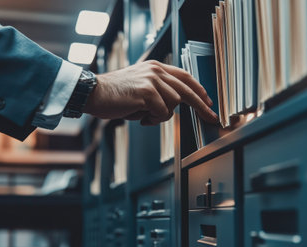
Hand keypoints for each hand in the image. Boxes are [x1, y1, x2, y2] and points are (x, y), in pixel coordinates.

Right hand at [83, 60, 218, 124]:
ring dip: (161, 115)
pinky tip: (141, 117)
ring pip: (174, 104)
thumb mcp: (141, 86)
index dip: (199, 89)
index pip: (185, 77)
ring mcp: (152, 81)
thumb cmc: (115, 94)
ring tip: (146, 116)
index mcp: (156, 67)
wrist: (94, 93)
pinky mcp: (147, 93)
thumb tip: (175, 104)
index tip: (208, 101)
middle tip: (212, 117)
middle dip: (202, 106)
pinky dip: (153, 119)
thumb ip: (158, 90)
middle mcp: (156, 71)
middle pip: (188, 90)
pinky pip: (162, 112)